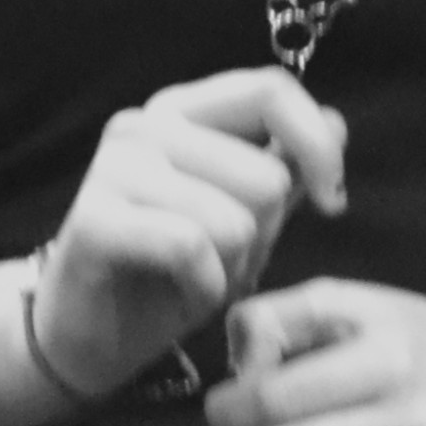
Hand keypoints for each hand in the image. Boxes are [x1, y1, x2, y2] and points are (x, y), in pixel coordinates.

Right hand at [30, 69, 347, 400]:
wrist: (92, 335)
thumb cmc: (174, 273)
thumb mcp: (247, 218)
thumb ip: (287, 167)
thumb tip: (334, 123)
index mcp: (185, 111)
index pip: (270, 89)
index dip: (316, 145)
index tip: (331, 201)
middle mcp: (145, 125)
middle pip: (265, 175)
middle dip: (264, 236)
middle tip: (226, 261)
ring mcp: (114, 167)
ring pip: (234, 219)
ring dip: (232, 269)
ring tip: (200, 278)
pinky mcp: (94, 218)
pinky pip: (191, 248)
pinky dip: (203, 288)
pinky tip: (181, 295)